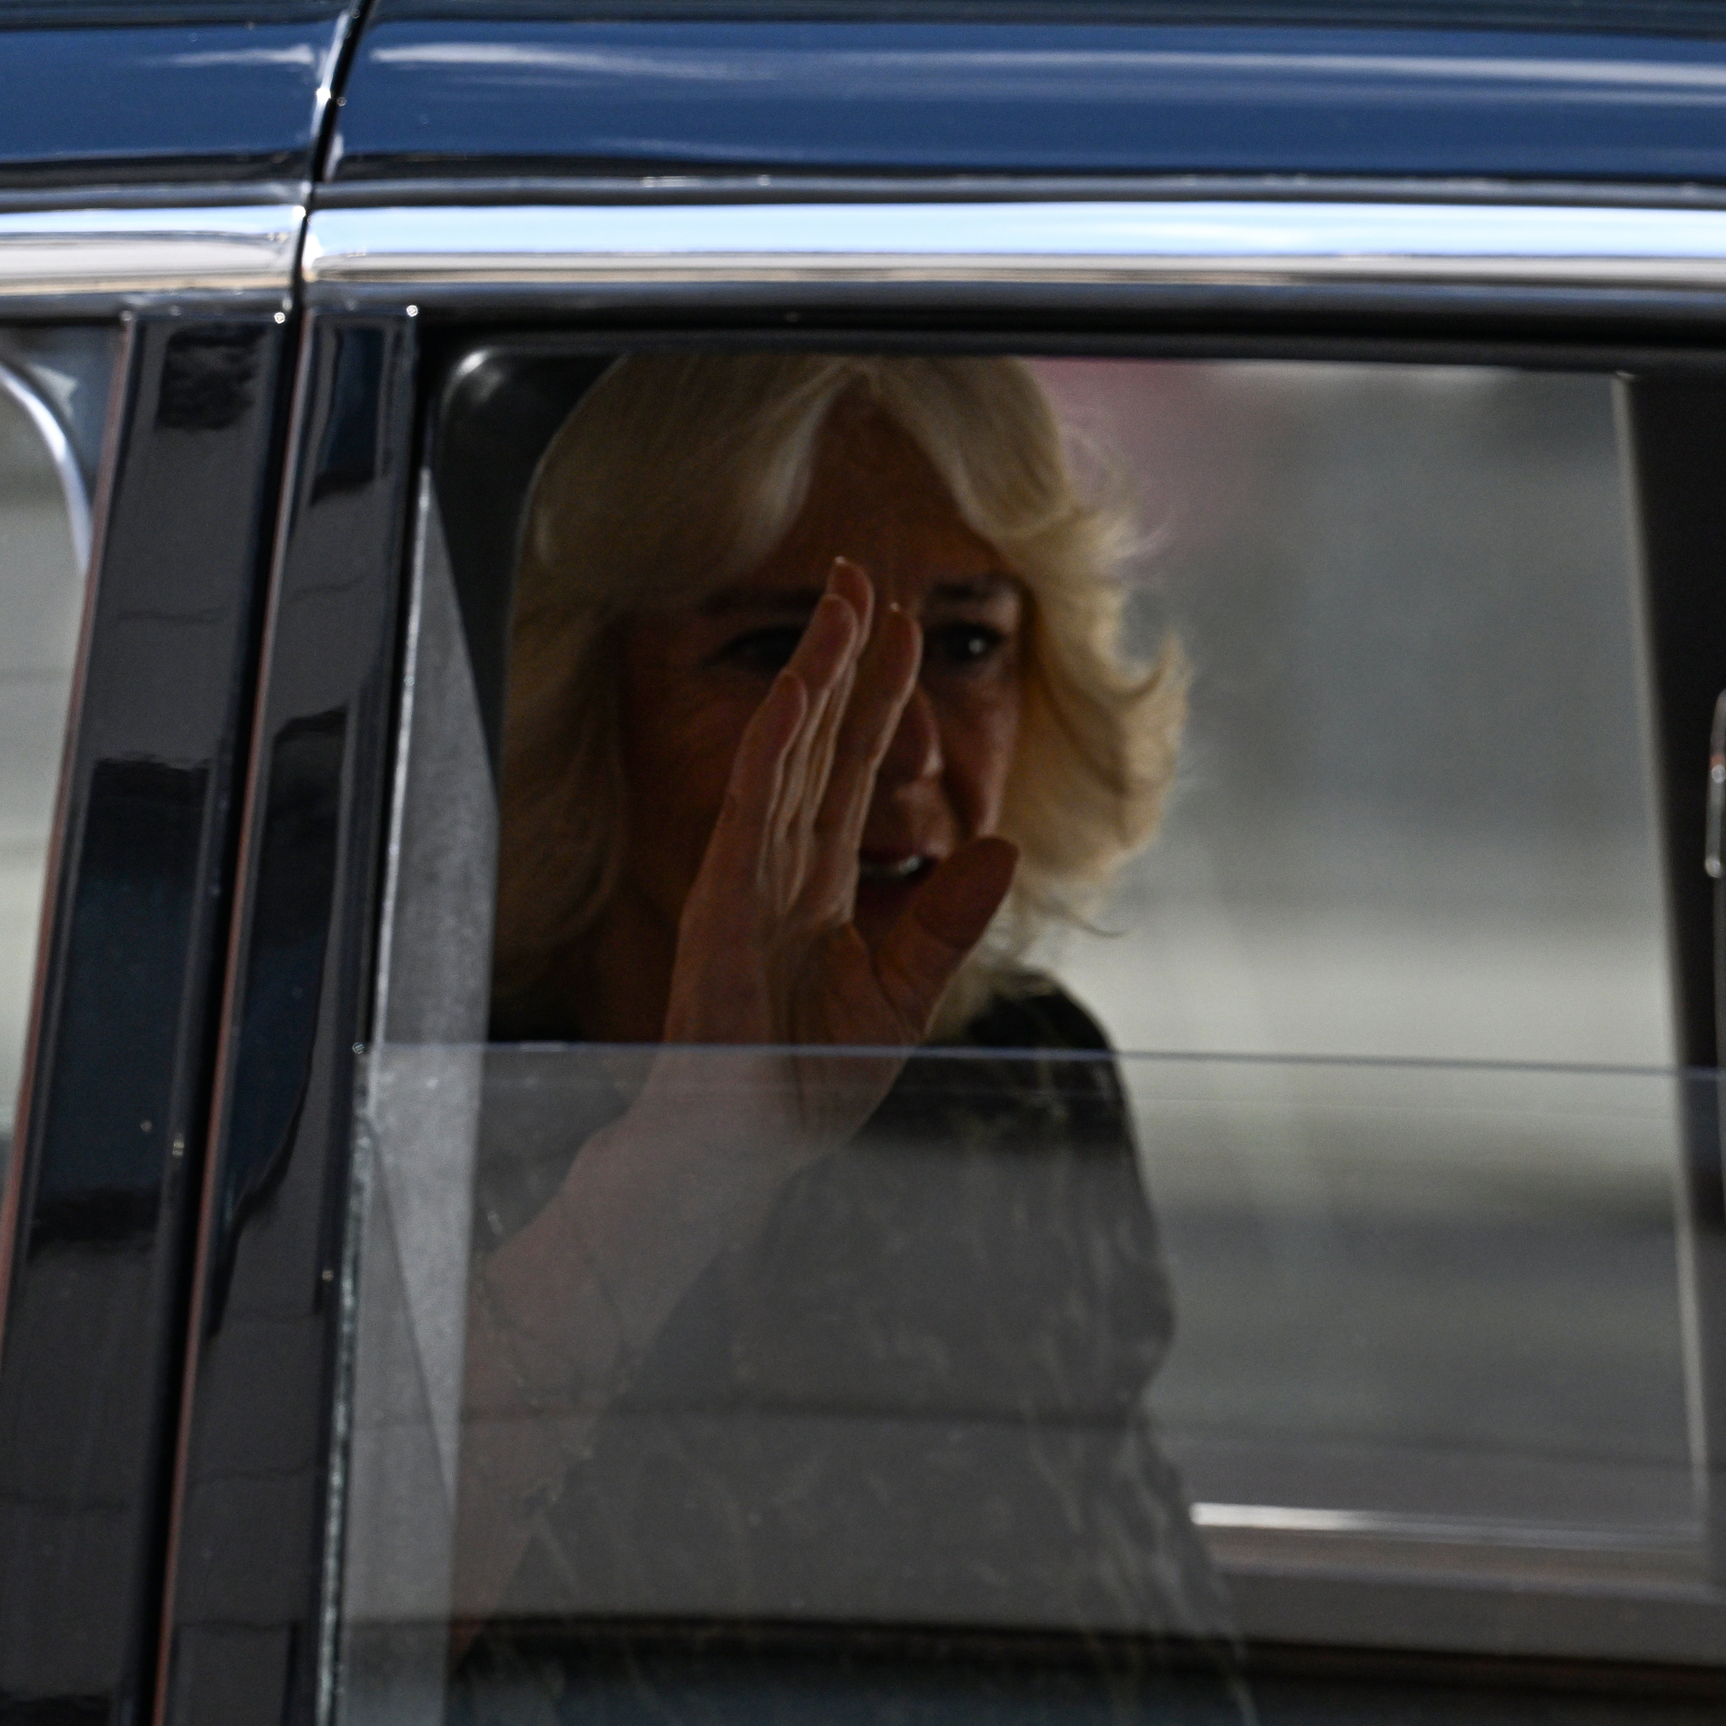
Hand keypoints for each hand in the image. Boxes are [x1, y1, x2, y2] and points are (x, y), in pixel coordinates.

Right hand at [654, 558, 1016, 1150]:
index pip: (848, 770)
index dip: (873, 698)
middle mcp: (775, 868)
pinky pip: (751, 809)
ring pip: (785, 755)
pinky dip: (774, 747)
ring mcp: (745, 879)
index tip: (897, 625)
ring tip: (841, 605)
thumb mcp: (898, 1000)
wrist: (739, 1149)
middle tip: (859, 576)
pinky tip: (797, 694)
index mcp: (813, 888)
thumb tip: (1001, 845)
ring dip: (812, 676)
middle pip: (815, 741)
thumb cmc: (801, 1087)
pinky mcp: (723, 903)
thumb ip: (946, 924)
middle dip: (839, 658)